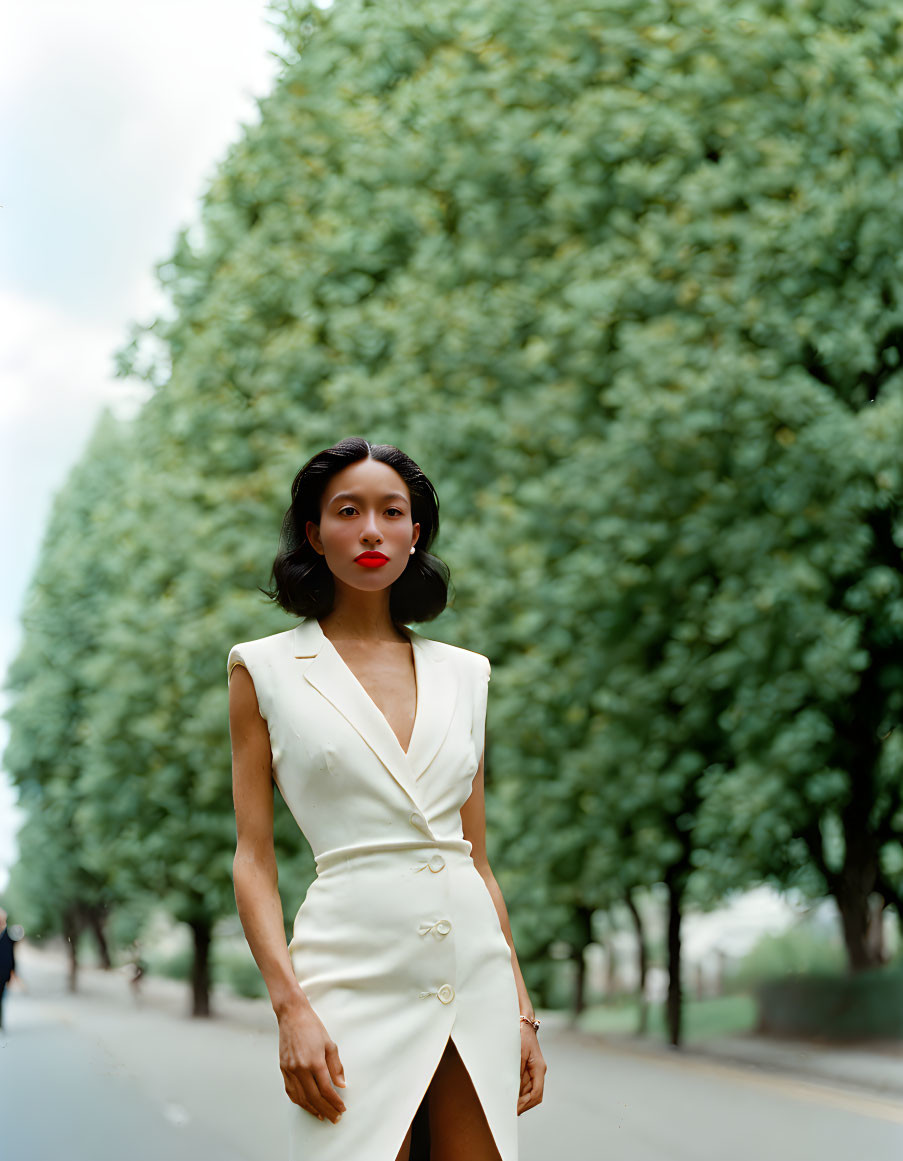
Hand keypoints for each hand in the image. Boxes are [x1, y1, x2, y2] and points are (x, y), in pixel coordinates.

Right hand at [277, 1002, 346, 1123]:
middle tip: (334, 1117)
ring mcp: (290, 1070)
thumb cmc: (312, 1027)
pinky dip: (299, 1101)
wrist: (292, 1015)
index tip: (342, 1109)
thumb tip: (341, 1085)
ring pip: (301, 1098)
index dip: (335, 1102)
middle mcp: (300, 1068)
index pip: (326, 1089)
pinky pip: (290, 1091)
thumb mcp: (330, 1044)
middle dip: (326, 1110)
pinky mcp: (283, 1069)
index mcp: (314, 1061)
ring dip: (312, 1109)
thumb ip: (336, 1067)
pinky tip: (307, 1105)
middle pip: (314, 1097)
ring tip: (322, 1115)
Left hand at [517, 1023, 545, 1113]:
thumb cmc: (520, 1035)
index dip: (525, 1104)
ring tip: (506, 1105)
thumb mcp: (518, 1052)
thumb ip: (517, 1071)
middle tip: (509, 1111)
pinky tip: (508, 1094)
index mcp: (539, 1068)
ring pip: (529, 1092)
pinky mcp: (528, 1068)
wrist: (523, 1022)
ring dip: (520, 1099)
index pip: (536, 1094)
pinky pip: (525, 1085)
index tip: (514, 1110)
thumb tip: (514, 1089)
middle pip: (534, 1096)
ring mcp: (534, 1070)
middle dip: (522, 1105)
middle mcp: (539, 1071)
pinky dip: (518, 1092)